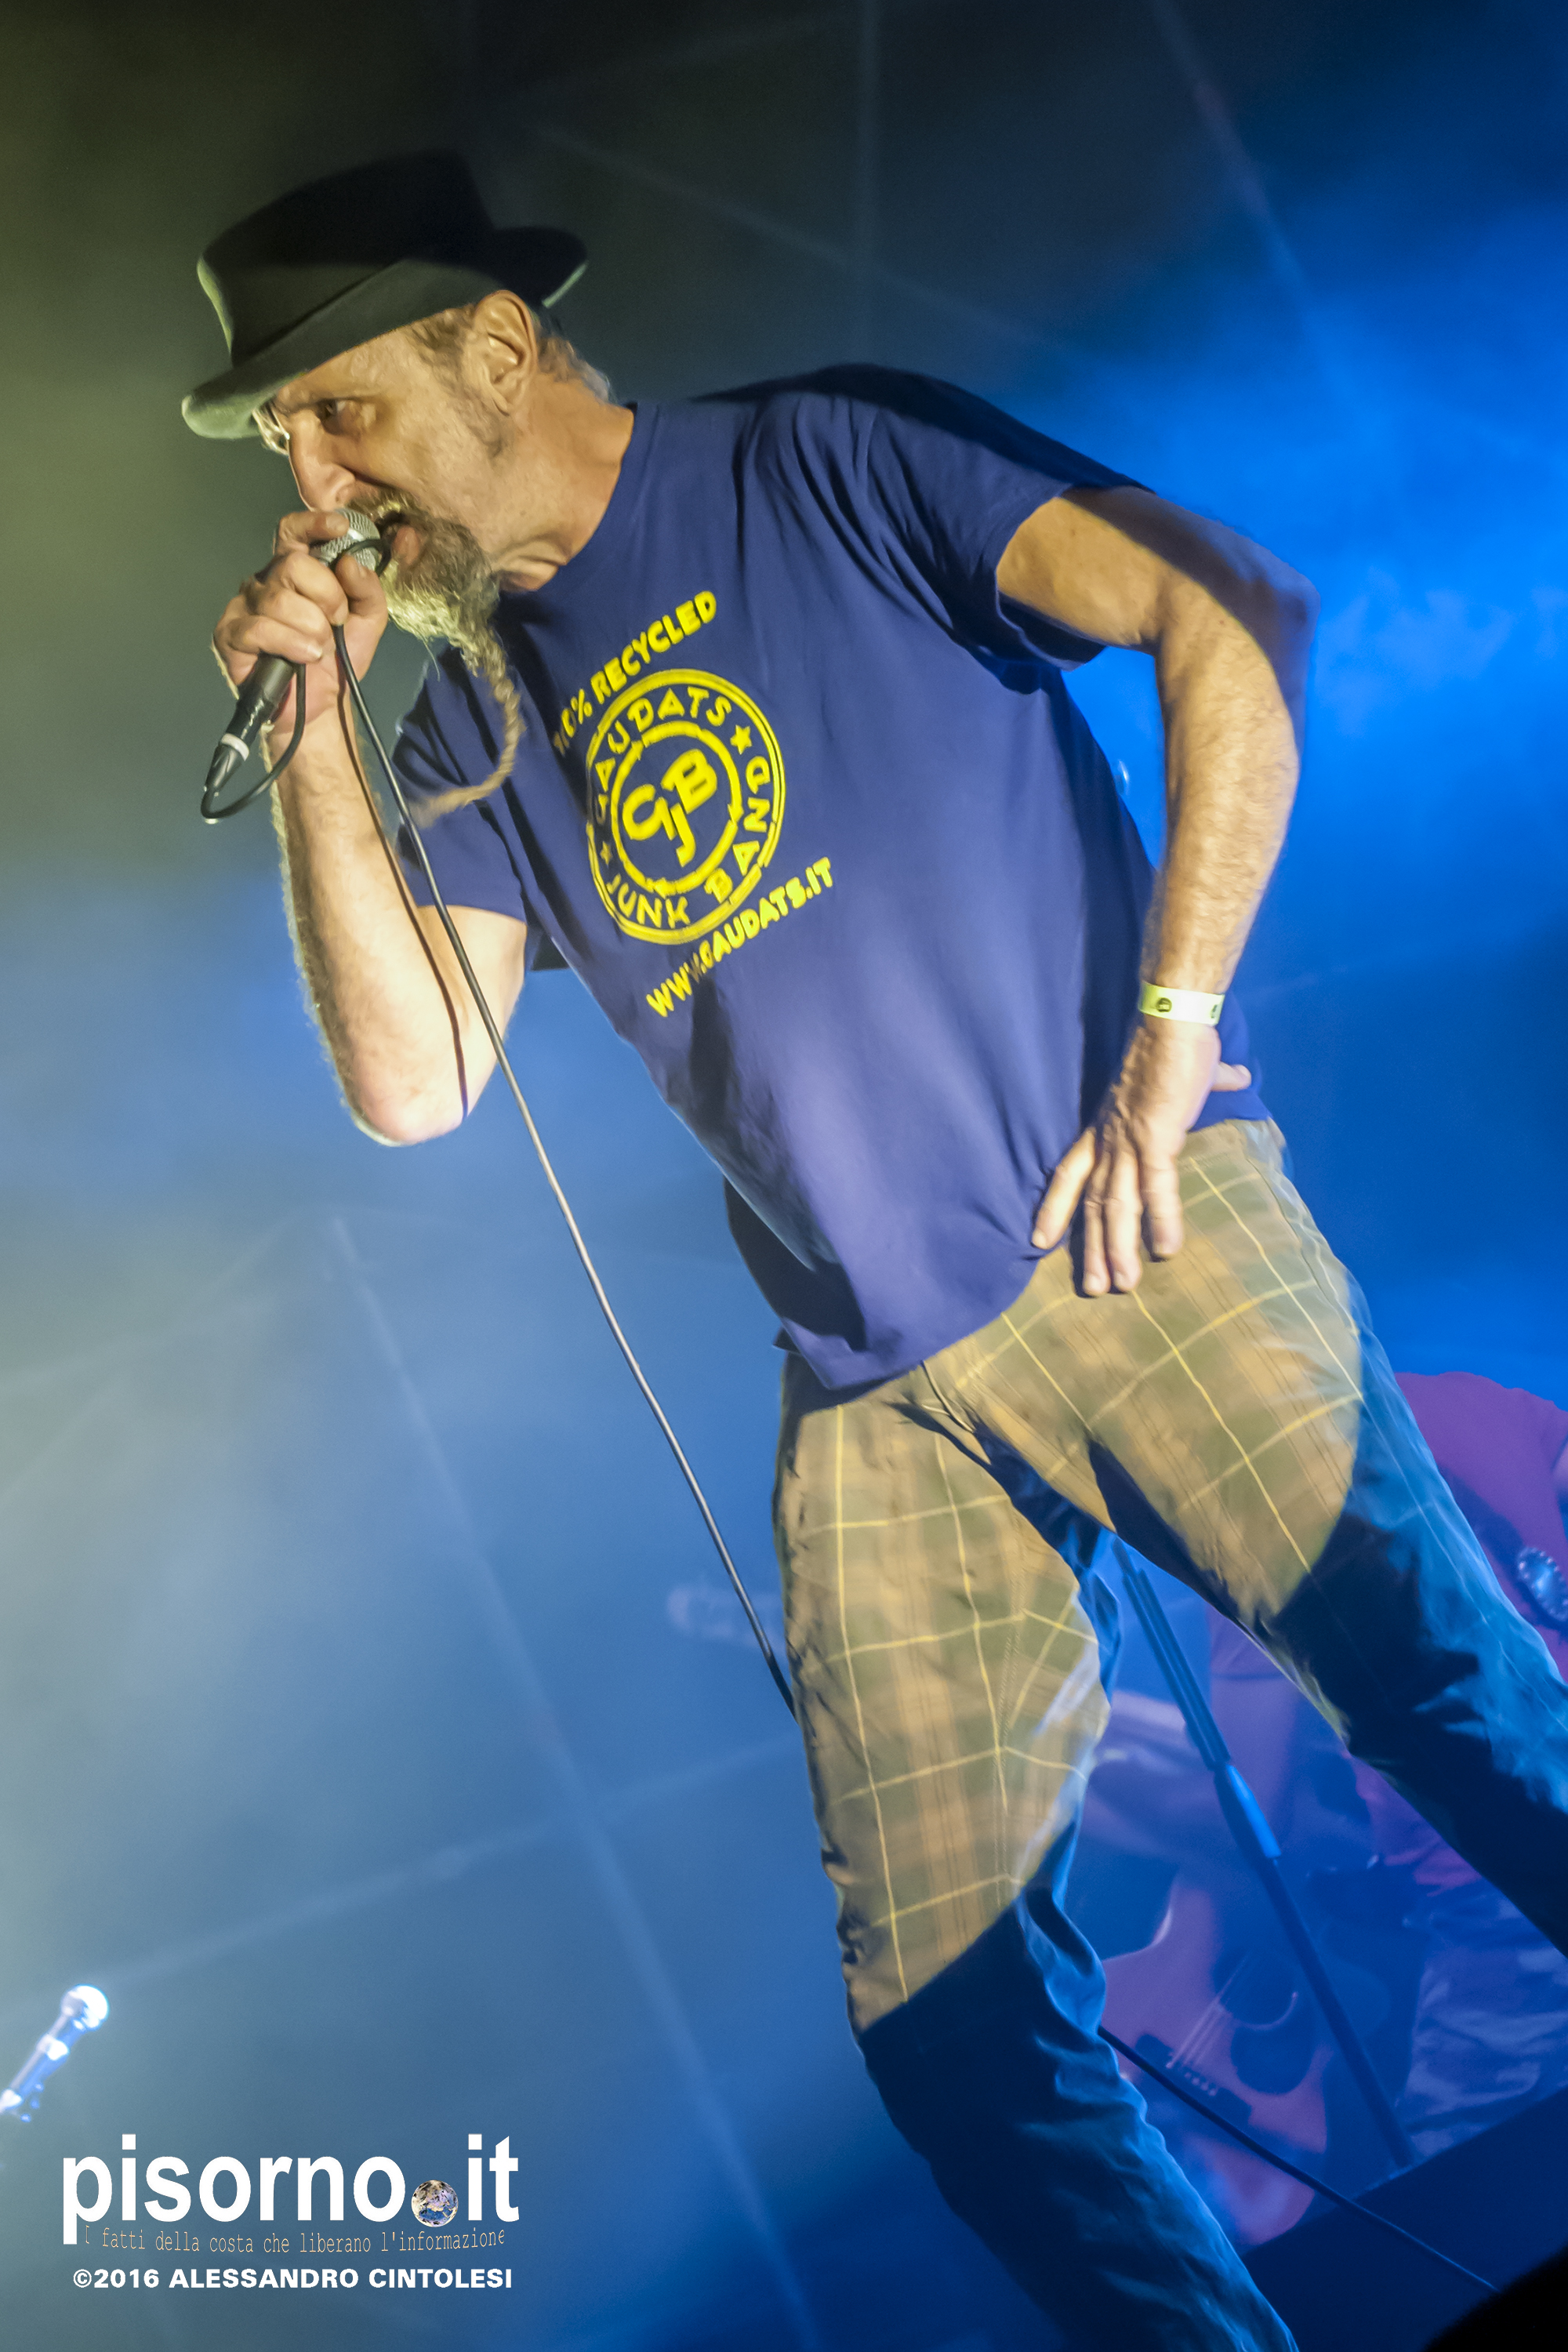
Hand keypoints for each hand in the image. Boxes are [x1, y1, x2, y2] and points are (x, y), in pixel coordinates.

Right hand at [212, 509, 388, 738]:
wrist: (319, 707)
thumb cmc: (336, 660)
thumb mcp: (366, 623)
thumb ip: (367, 590)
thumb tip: (351, 563)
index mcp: (295, 572)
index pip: (294, 532)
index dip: (313, 524)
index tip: (339, 527)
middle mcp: (266, 582)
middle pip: (293, 565)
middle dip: (326, 598)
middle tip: (335, 624)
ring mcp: (245, 606)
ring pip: (279, 600)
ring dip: (311, 629)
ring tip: (319, 650)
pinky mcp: (230, 633)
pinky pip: (260, 628)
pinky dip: (290, 644)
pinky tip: (303, 658)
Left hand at [1032, 1019, 1251, 1293]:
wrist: (1174, 1019)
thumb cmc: (1177, 1043)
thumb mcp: (1184, 1076)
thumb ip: (1210, 1084)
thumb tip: (1237, 1078)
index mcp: (1106, 1127)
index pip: (1071, 1173)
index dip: (1055, 1207)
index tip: (1039, 1239)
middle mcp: (1109, 1139)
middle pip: (1094, 1202)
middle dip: (1090, 1247)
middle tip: (1093, 1289)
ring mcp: (1129, 1140)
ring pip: (1118, 1205)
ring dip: (1118, 1248)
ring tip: (1122, 1286)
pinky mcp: (1156, 1137)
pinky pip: (1157, 1188)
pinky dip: (1162, 1220)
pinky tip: (1167, 1251)